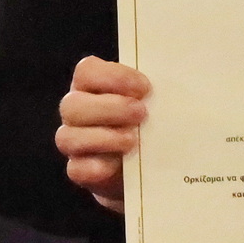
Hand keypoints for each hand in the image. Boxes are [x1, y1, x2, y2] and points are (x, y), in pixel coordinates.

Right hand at [56, 57, 150, 214]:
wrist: (147, 165)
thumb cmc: (149, 123)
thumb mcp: (154, 103)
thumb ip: (156, 93)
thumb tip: (175, 91)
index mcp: (91, 86)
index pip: (87, 72)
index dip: (114, 77)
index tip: (144, 87)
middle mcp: (76, 112)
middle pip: (73, 105)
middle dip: (110, 108)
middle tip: (141, 113)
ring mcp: (74, 142)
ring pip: (68, 137)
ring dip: (104, 138)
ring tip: (133, 140)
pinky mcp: (80, 170)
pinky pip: (77, 169)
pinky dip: (96, 167)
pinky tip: (118, 165)